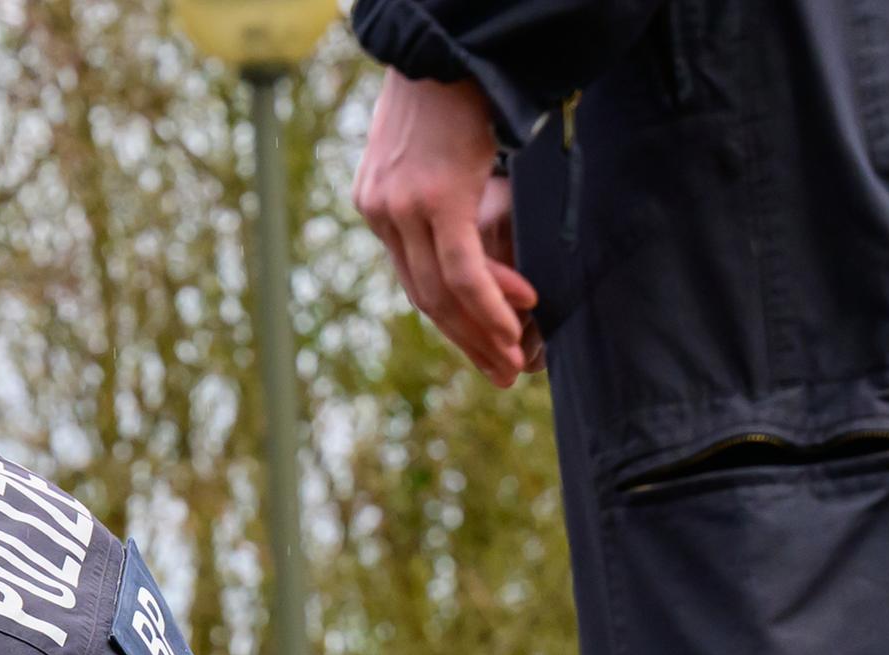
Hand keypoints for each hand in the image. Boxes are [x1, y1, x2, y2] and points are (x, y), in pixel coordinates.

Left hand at [354, 73, 540, 387]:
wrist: (447, 48)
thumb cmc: (449, 94)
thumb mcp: (432, 152)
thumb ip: (437, 193)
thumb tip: (463, 223)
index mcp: (375, 206)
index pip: (412, 278)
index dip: (452, 317)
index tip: (483, 345)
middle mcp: (379, 214)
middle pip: (422, 296)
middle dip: (465, 339)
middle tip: (500, 372)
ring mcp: (402, 211)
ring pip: (440, 292)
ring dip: (481, 329)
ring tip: (512, 358)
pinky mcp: (433, 203)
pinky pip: (462, 271)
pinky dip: (488, 304)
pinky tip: (513, 325)